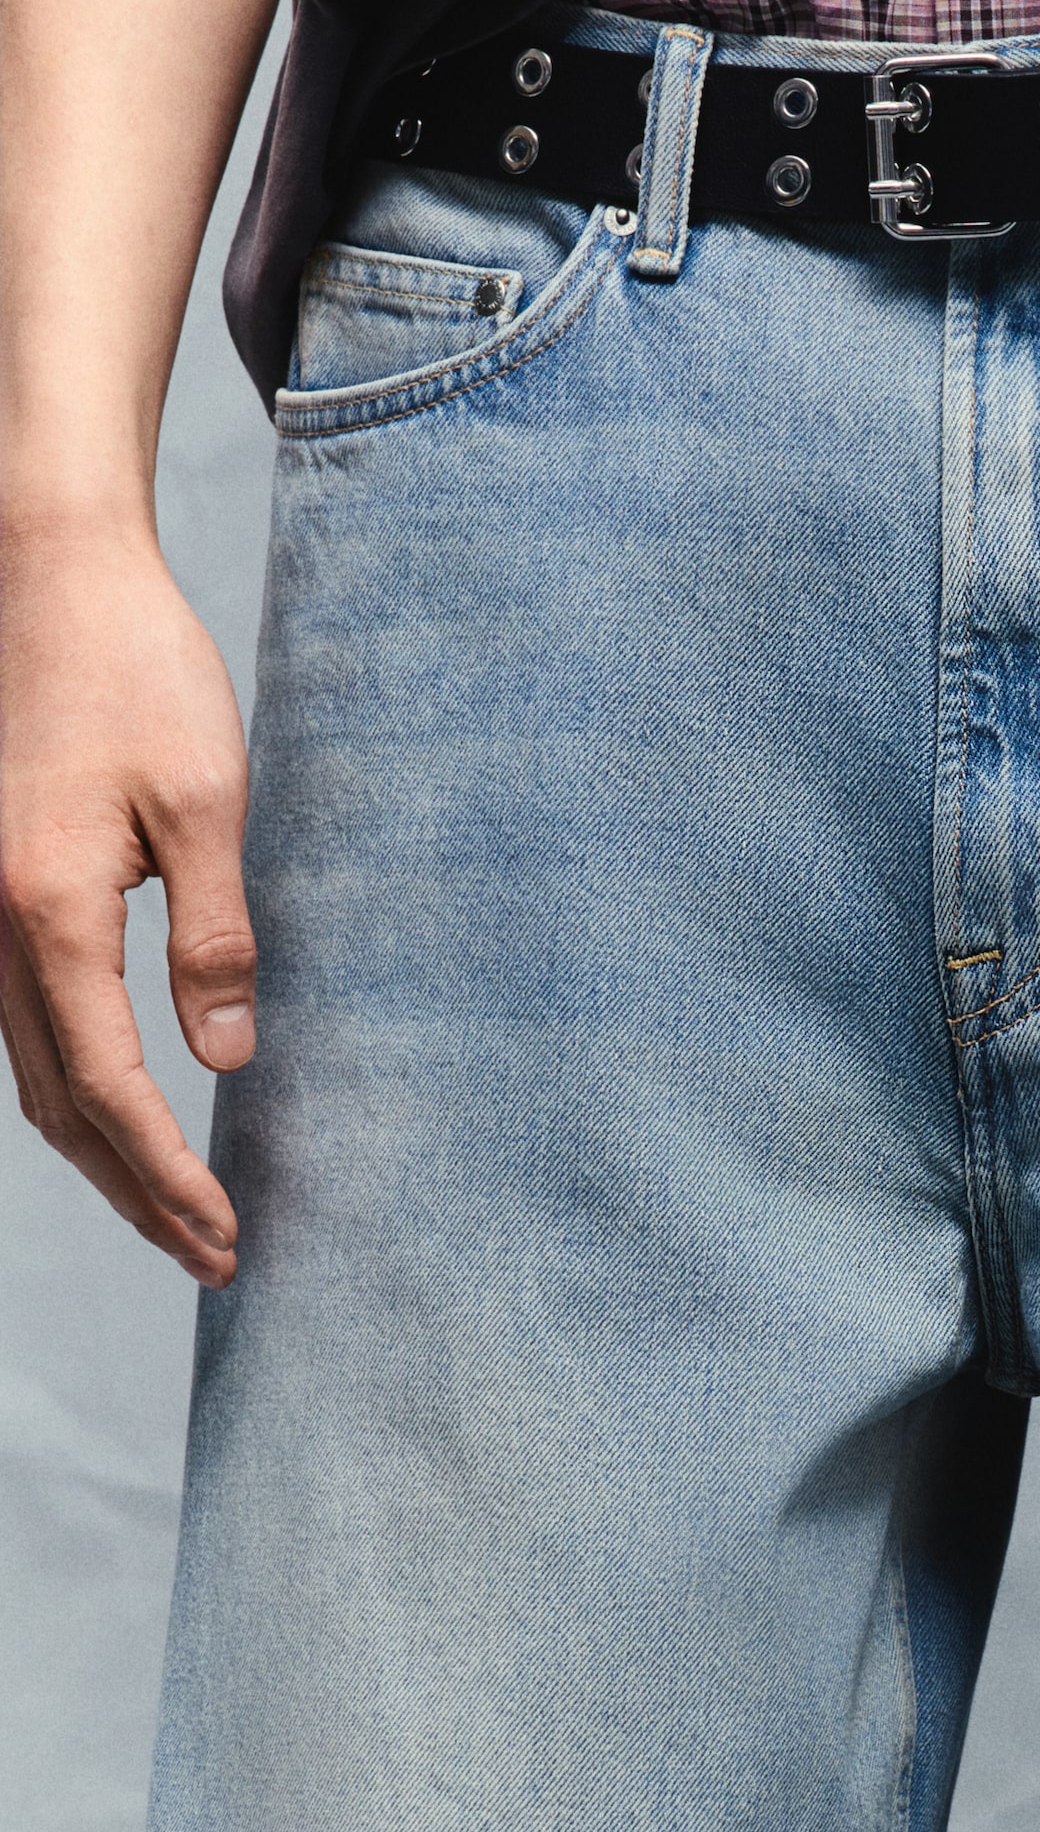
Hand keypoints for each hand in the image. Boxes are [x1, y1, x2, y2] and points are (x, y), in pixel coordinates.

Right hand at [1, 527, 253, 1284]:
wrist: (49, 573)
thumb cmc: (135, 669)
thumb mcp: (208, 798)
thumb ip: (215, 934)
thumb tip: (226, 1057)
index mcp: (47, 911)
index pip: (108, 1087)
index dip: (164, 1173)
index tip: (222, 1234)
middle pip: (57, 1105)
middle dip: (133, 1192)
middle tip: (210, 1258)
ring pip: (29, 1072)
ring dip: (100, 1152)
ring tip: (173, 1213)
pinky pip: (20, 1021)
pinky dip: (70, 1087)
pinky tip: (119, 1115)